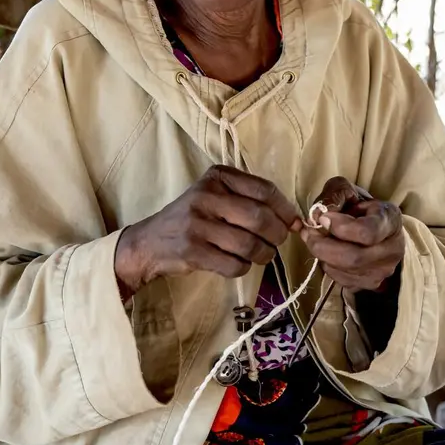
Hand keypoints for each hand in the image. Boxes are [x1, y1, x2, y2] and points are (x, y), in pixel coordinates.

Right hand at [114, 165, 302, 294]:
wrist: (150, 242)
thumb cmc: (193, 218)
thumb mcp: (215, 196)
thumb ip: (250, 200)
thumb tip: (295, 220)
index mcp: (217, 177)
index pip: (264, 190)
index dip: (285, 209)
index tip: (293, 222)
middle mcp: (206, 196)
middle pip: (260, 218)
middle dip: (277, 235)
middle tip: (276, 242)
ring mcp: (197, 224)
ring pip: (250, 244)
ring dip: (263, 255)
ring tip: (260, 255)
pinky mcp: (193, 252)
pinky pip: (234, 265)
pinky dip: (244, 268)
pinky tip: (239, 263)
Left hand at [300, 177, 403, 291]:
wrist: (374, 230)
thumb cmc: (360, 208)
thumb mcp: (348, 191)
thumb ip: (334, 196)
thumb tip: (318, 216)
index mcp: (391, 220)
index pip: (368, 232)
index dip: (341, 227)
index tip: (324, 218)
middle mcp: (393, 249)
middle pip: (354, 257)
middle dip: (323, 246)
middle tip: (310, 233)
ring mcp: (383, 270)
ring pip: (344, 270)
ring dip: (322, 256)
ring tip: (317, 240)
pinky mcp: (370, 284)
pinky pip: (341, 280)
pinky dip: (328, 266)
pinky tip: (328, 253)